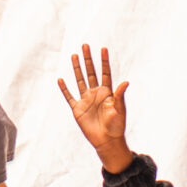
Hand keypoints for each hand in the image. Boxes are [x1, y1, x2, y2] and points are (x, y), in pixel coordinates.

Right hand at [58, 44, 131, 171]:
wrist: (107, 141)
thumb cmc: (116, 126)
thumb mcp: (120, 110)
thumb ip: (120, 95)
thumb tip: (125, 82)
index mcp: (107, 92)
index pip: (105, 73)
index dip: (104, 61)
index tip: (103, 48)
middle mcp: (96, 93)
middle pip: (90, 73)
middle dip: (88, 59)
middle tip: (85, 45)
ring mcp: (86, 100)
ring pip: (80, 80)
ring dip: (77, 68)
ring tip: (74, 56)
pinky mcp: (78, 109)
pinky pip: (69, 97)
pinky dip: (65, 89)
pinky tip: (61, 79)